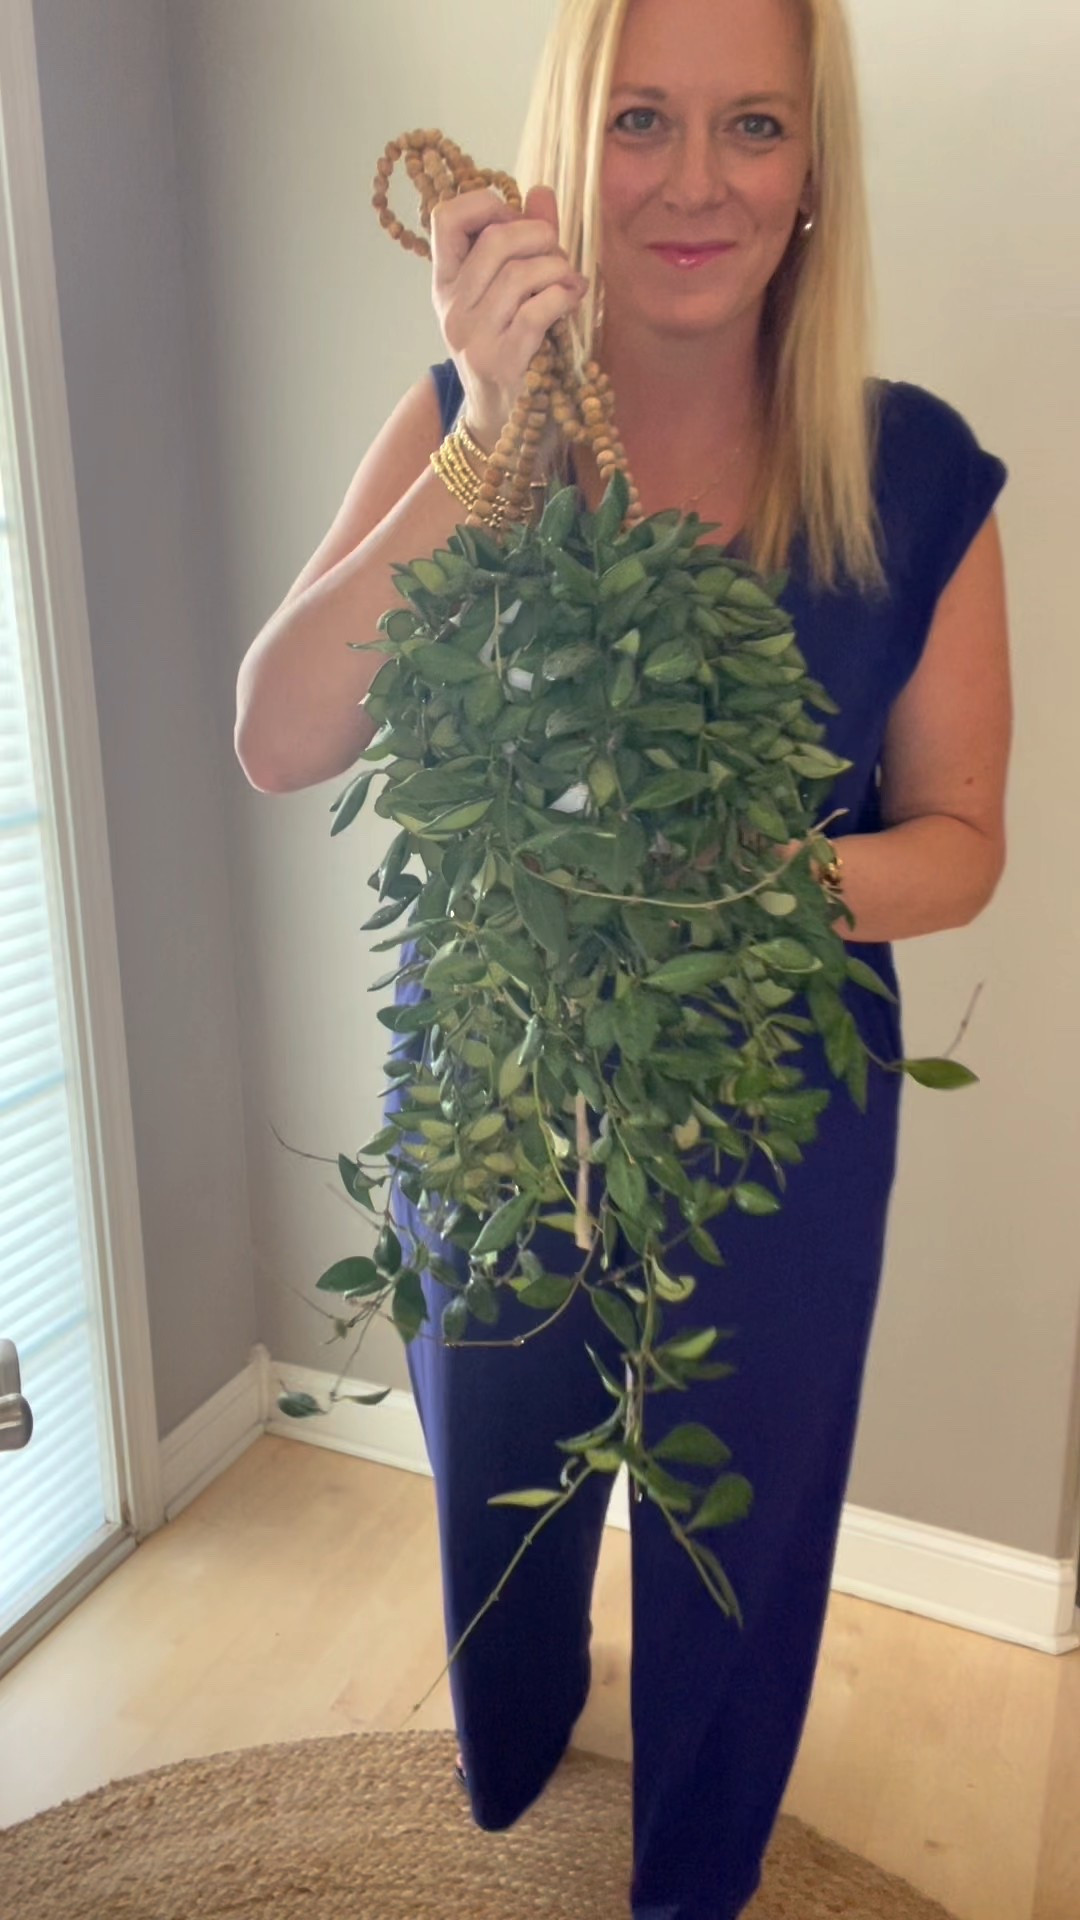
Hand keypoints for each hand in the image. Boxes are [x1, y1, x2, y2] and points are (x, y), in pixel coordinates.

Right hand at [429, 183, 589, 452]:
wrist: (503, 425)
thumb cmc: (510, 351)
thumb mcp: (507, 295)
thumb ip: (524, 243)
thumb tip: (540, 191)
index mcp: (445, 283)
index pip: (446, 218)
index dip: (486, 204)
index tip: (514, 220)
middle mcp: (452, 307)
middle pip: (497, 239)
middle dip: (540, 237)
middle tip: (557, 256)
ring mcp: (474, 337)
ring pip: (522, 273)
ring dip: (558, 269)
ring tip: (569, 282)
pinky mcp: (503, 361)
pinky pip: (539, 309)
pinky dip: (564, 297)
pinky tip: (573, 299)